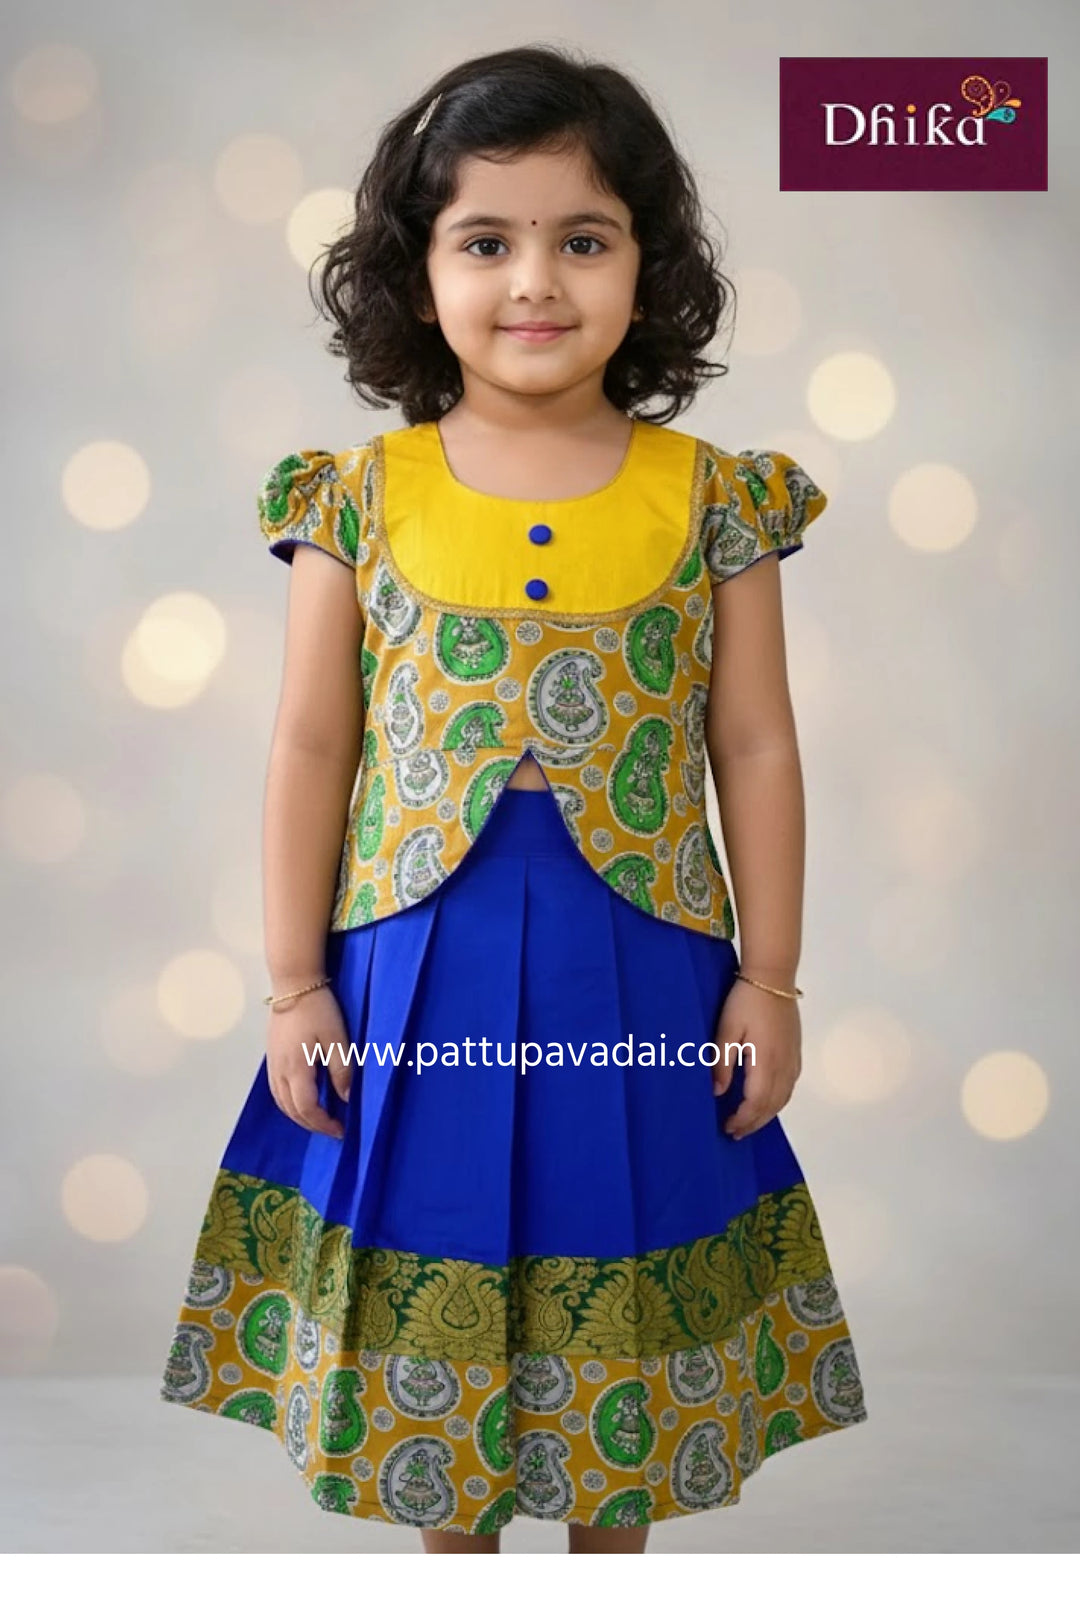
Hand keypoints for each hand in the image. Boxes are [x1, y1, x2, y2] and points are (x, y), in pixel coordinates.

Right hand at [266, 986, 353, 1138]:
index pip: (306, 1108)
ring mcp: (272, 1064)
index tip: (340, 1130)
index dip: (322, 1124)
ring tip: (318, 1119)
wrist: (294, 984)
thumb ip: (342, 1071)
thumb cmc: (318, 1009)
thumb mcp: (337, 1039)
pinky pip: (276, 1090)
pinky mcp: (272, 1056)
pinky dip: (289, 1102)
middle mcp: (279, 1071)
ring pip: (281, 1102)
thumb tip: (346, 1098)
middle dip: (311, 1124)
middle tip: (332, 1129)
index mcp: (296, 1069)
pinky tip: (302, 1099)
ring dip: (299, 1115)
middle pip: (291, 1110)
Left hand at [712, 978, 800, 1139]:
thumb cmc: (746, 1000)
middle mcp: (784, 1065)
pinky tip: (767, 1101)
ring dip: (767, 1114)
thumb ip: (721, 1062)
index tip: (728, 1127)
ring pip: (784, 1097)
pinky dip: (778, 1100)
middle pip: (772, 1105)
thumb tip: (717, 1092)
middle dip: (754, 1122)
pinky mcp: (795, 1051)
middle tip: (735, 1133)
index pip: (757, 1102)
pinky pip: (790, 1086)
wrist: (773, 976)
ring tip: (749, 1122)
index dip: (743, 1119)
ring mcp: (793, 1058)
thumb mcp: (726, 1029)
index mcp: (766, 1061)